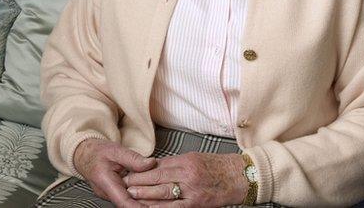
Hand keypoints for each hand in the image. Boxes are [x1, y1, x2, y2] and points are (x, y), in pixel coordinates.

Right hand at [73, 138, 155, 207]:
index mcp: (106, 182)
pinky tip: (153, 194)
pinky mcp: (116, 193)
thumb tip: (150, 163)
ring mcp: (111, 194)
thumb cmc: (96, 152)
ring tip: (161, 200)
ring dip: (145, 201)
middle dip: (145, 205)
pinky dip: (141, 197)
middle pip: (129, 204)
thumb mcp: (115, 150)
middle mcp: (108, 193)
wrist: (84, 154)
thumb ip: (133, 158)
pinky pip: (129, 198)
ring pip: (130, 202)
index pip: (123, 201)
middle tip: (163, 203)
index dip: (138, 207)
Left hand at [122, 152, 246, 206]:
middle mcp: (187, 173)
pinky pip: (174, 207)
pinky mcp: (196, 203)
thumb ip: (177, 164)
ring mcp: (191, 189)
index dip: (141, 170)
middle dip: (139, 181)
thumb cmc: (219, 167)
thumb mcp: (197, 159)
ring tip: (131, 194)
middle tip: (124, 183)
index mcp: (186, 160)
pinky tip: (149, 207)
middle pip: (157, 177)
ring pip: (163, 192)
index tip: (128, 171)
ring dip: (145, 194)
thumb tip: (156, 167)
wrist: (239, 177)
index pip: (158, 165)